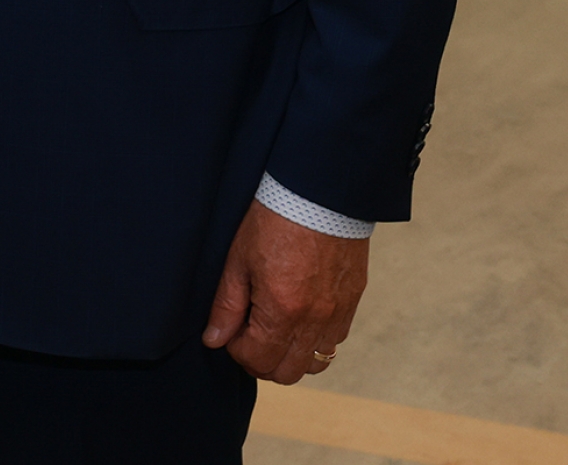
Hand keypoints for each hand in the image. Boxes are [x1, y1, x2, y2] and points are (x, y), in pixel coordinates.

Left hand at [203, 200, 369, 382]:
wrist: (318, 194)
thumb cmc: (274, 220)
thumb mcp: (238, 260)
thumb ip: (227, 306)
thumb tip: (215, 340)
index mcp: (283, 310)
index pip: (259, 361)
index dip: (237, 351)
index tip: (229, 333)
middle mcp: (315, 320)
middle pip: (288, 373)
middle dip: (262, 361)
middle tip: (248, 335)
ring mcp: (338, 314)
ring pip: (315, 363)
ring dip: (290, 355)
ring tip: (273, 328)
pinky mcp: (352, 303)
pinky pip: (335, 341)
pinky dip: (314, 340)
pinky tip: (297, 317)